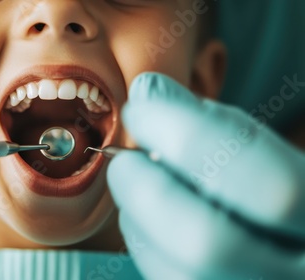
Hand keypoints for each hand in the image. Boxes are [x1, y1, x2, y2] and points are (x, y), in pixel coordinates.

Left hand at [108, 73, 304, 278]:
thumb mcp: (273, 154)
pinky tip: (147, 219)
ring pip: (178, 274)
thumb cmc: (277, 189)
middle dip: (149, 190)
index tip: (145, 106)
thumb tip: (149, 91)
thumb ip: (218, 125)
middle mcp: (299, 271)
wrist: (289, 246)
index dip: (192, 138)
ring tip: (140, 186)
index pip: (270, 187)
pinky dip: (143, 244)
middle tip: (126, 160)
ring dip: (139, 220)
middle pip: (208, 245)